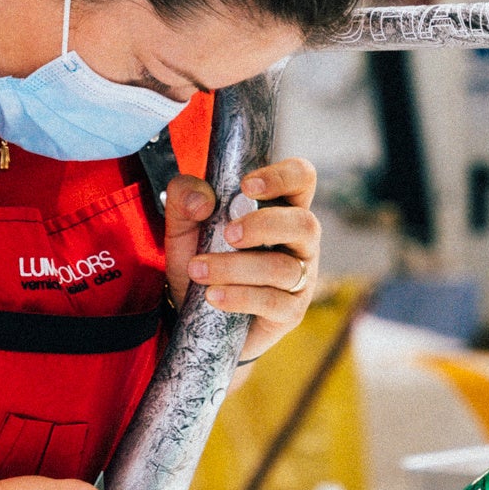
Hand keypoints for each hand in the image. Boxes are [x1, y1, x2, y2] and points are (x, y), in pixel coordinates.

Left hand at [163, 157, 320, 365]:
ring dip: (235, 267)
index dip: (282, 176)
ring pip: (283, 268)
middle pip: (305, 224)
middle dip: (264, 226)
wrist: (193, 313)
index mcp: (280, 207)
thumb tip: (202, 200)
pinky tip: (212, 296)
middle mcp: (298, 241)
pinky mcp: (291, 312)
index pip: (301, 179)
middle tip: (228, 234)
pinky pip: (274, 303)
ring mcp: (300, 278)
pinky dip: (239, 297)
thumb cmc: (202, 257)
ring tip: (199, 270)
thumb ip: (184, 197)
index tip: (246, 185)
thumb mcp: (183, 224)